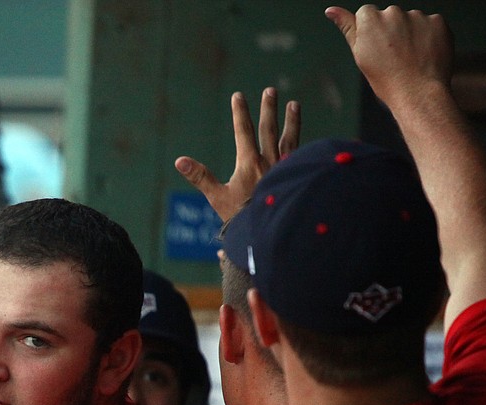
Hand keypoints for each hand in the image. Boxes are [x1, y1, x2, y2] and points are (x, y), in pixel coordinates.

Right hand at [174, 86, 299, 222]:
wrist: (270, 232)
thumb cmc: (241, 218)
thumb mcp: (217, 197)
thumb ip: (200, 177)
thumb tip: (179, 161)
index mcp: (249, 163)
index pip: (244, 131)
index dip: (240, 112)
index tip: (238, 96)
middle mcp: (270, 161)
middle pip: (269, 129)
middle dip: (268, 109)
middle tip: (270, 91)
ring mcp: (285, 168)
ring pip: (289, 138)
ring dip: (291, 121)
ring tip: (294, 105)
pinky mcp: (295, 177)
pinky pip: (300, 155)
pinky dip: (303, 145)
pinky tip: (306, 140)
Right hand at [325, 5, 452, 108]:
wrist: (418, 93)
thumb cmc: (386, 80)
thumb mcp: (360, 55)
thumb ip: (347, 28)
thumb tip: (331, 10)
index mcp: (370, 19)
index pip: (367, 14)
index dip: (371, 33)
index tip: (377, 50)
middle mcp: (393, 12)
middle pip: (390, 16)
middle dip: (392, 32)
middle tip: (395, 58)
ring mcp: (417, 15)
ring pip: (411, 21)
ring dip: (411, 34)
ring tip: (411, 59)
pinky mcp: (437, 21)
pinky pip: (431, 25)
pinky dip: (429, 37)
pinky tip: (425, 55)